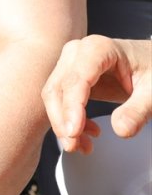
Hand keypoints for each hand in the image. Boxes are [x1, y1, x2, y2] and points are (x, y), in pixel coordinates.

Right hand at [42, 36, 151, 152]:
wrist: (151, 62)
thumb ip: (138, 110)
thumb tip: (121, 130)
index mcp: (99, 48)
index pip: (76, 80)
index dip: (72, 108)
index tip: (74, 132)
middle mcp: (77, 52)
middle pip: (58, 89)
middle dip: (62, 120)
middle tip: (75, 146)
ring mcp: (70, 63)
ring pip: (53, 96)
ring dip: (63, 124)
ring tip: (83, 145)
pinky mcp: (69, 76)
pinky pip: (59, 100)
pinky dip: (68, 120)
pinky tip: (86, 133)